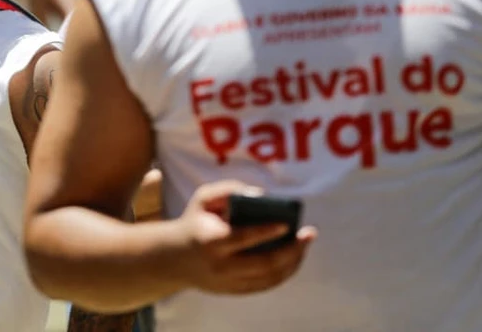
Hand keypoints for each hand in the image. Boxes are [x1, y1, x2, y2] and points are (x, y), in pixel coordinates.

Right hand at [173, 180, 315, 295]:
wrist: (173, 259)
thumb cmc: (194, 223)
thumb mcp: (202, 200)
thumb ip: (227, 190)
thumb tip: (260, 195)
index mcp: (212, 241)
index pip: (244, 238)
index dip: (267, 231)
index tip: (287, 223)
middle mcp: (222, 266)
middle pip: (264, 263)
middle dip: (291, 250)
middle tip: (308, 234)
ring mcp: (229, 282)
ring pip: (269, 278)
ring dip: (292, 263)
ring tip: (304, 245)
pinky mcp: (235, 291)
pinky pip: (265, 286)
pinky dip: (283, 274)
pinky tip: (294, 259)